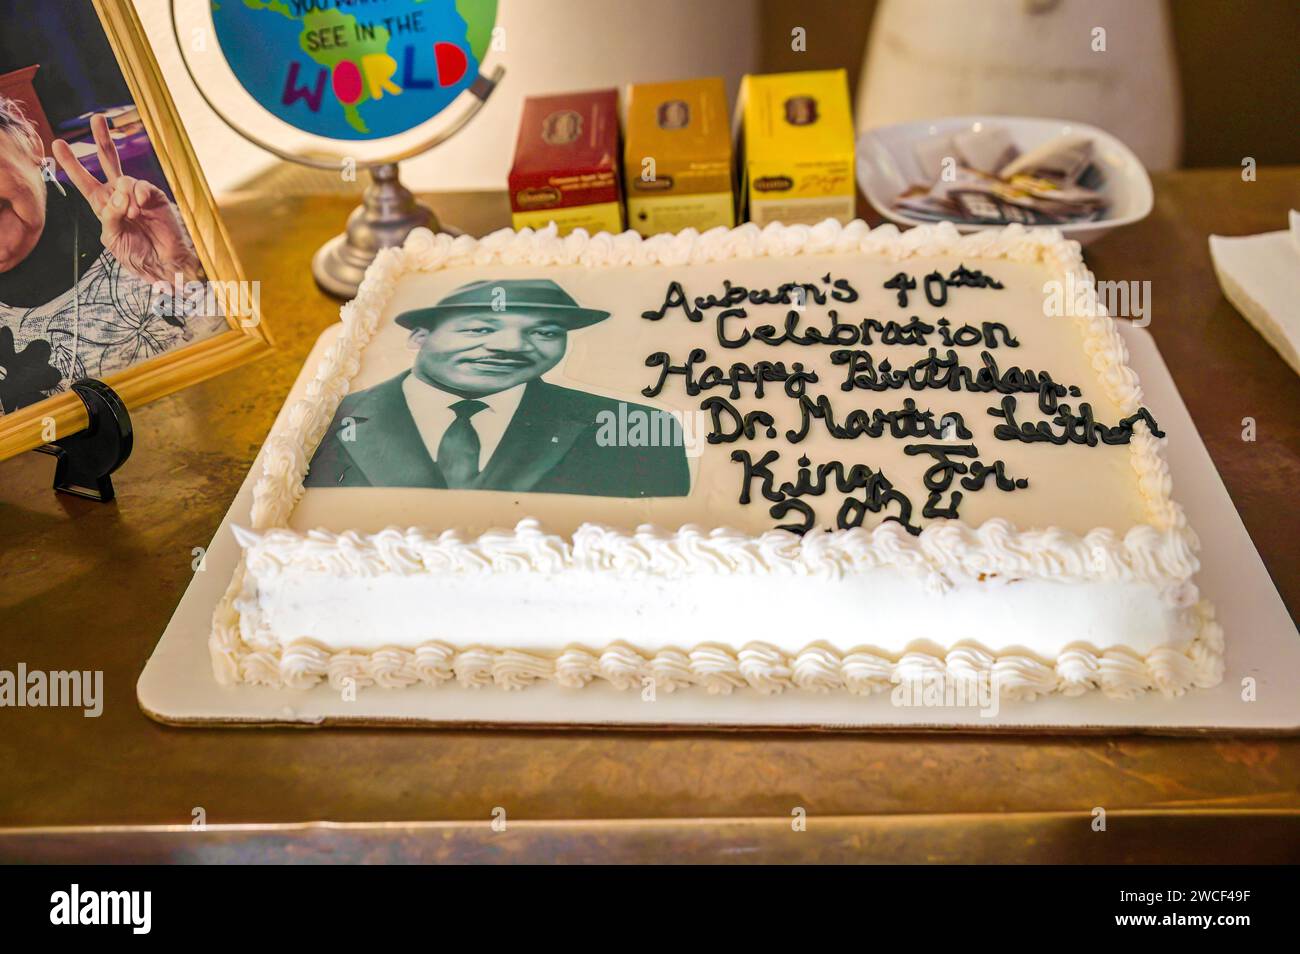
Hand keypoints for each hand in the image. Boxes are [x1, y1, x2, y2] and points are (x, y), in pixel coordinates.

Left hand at [52, 114, 199, 285]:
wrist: (164, 264)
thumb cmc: (137, 255)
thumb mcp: (112, 237)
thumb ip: (110, 214)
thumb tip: (120, 192)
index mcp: (104, 206)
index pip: (84, 181)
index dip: (71, 164)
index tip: (57, 144)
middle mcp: (120, 196)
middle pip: (109, 161)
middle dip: (102, 139)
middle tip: (97, 119)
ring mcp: (138, 195)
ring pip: (124, 179)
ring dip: (125, 197)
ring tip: (133, 216)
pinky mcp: (156, 197)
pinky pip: (143, 187)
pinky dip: (139, 196)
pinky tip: (141, 208)